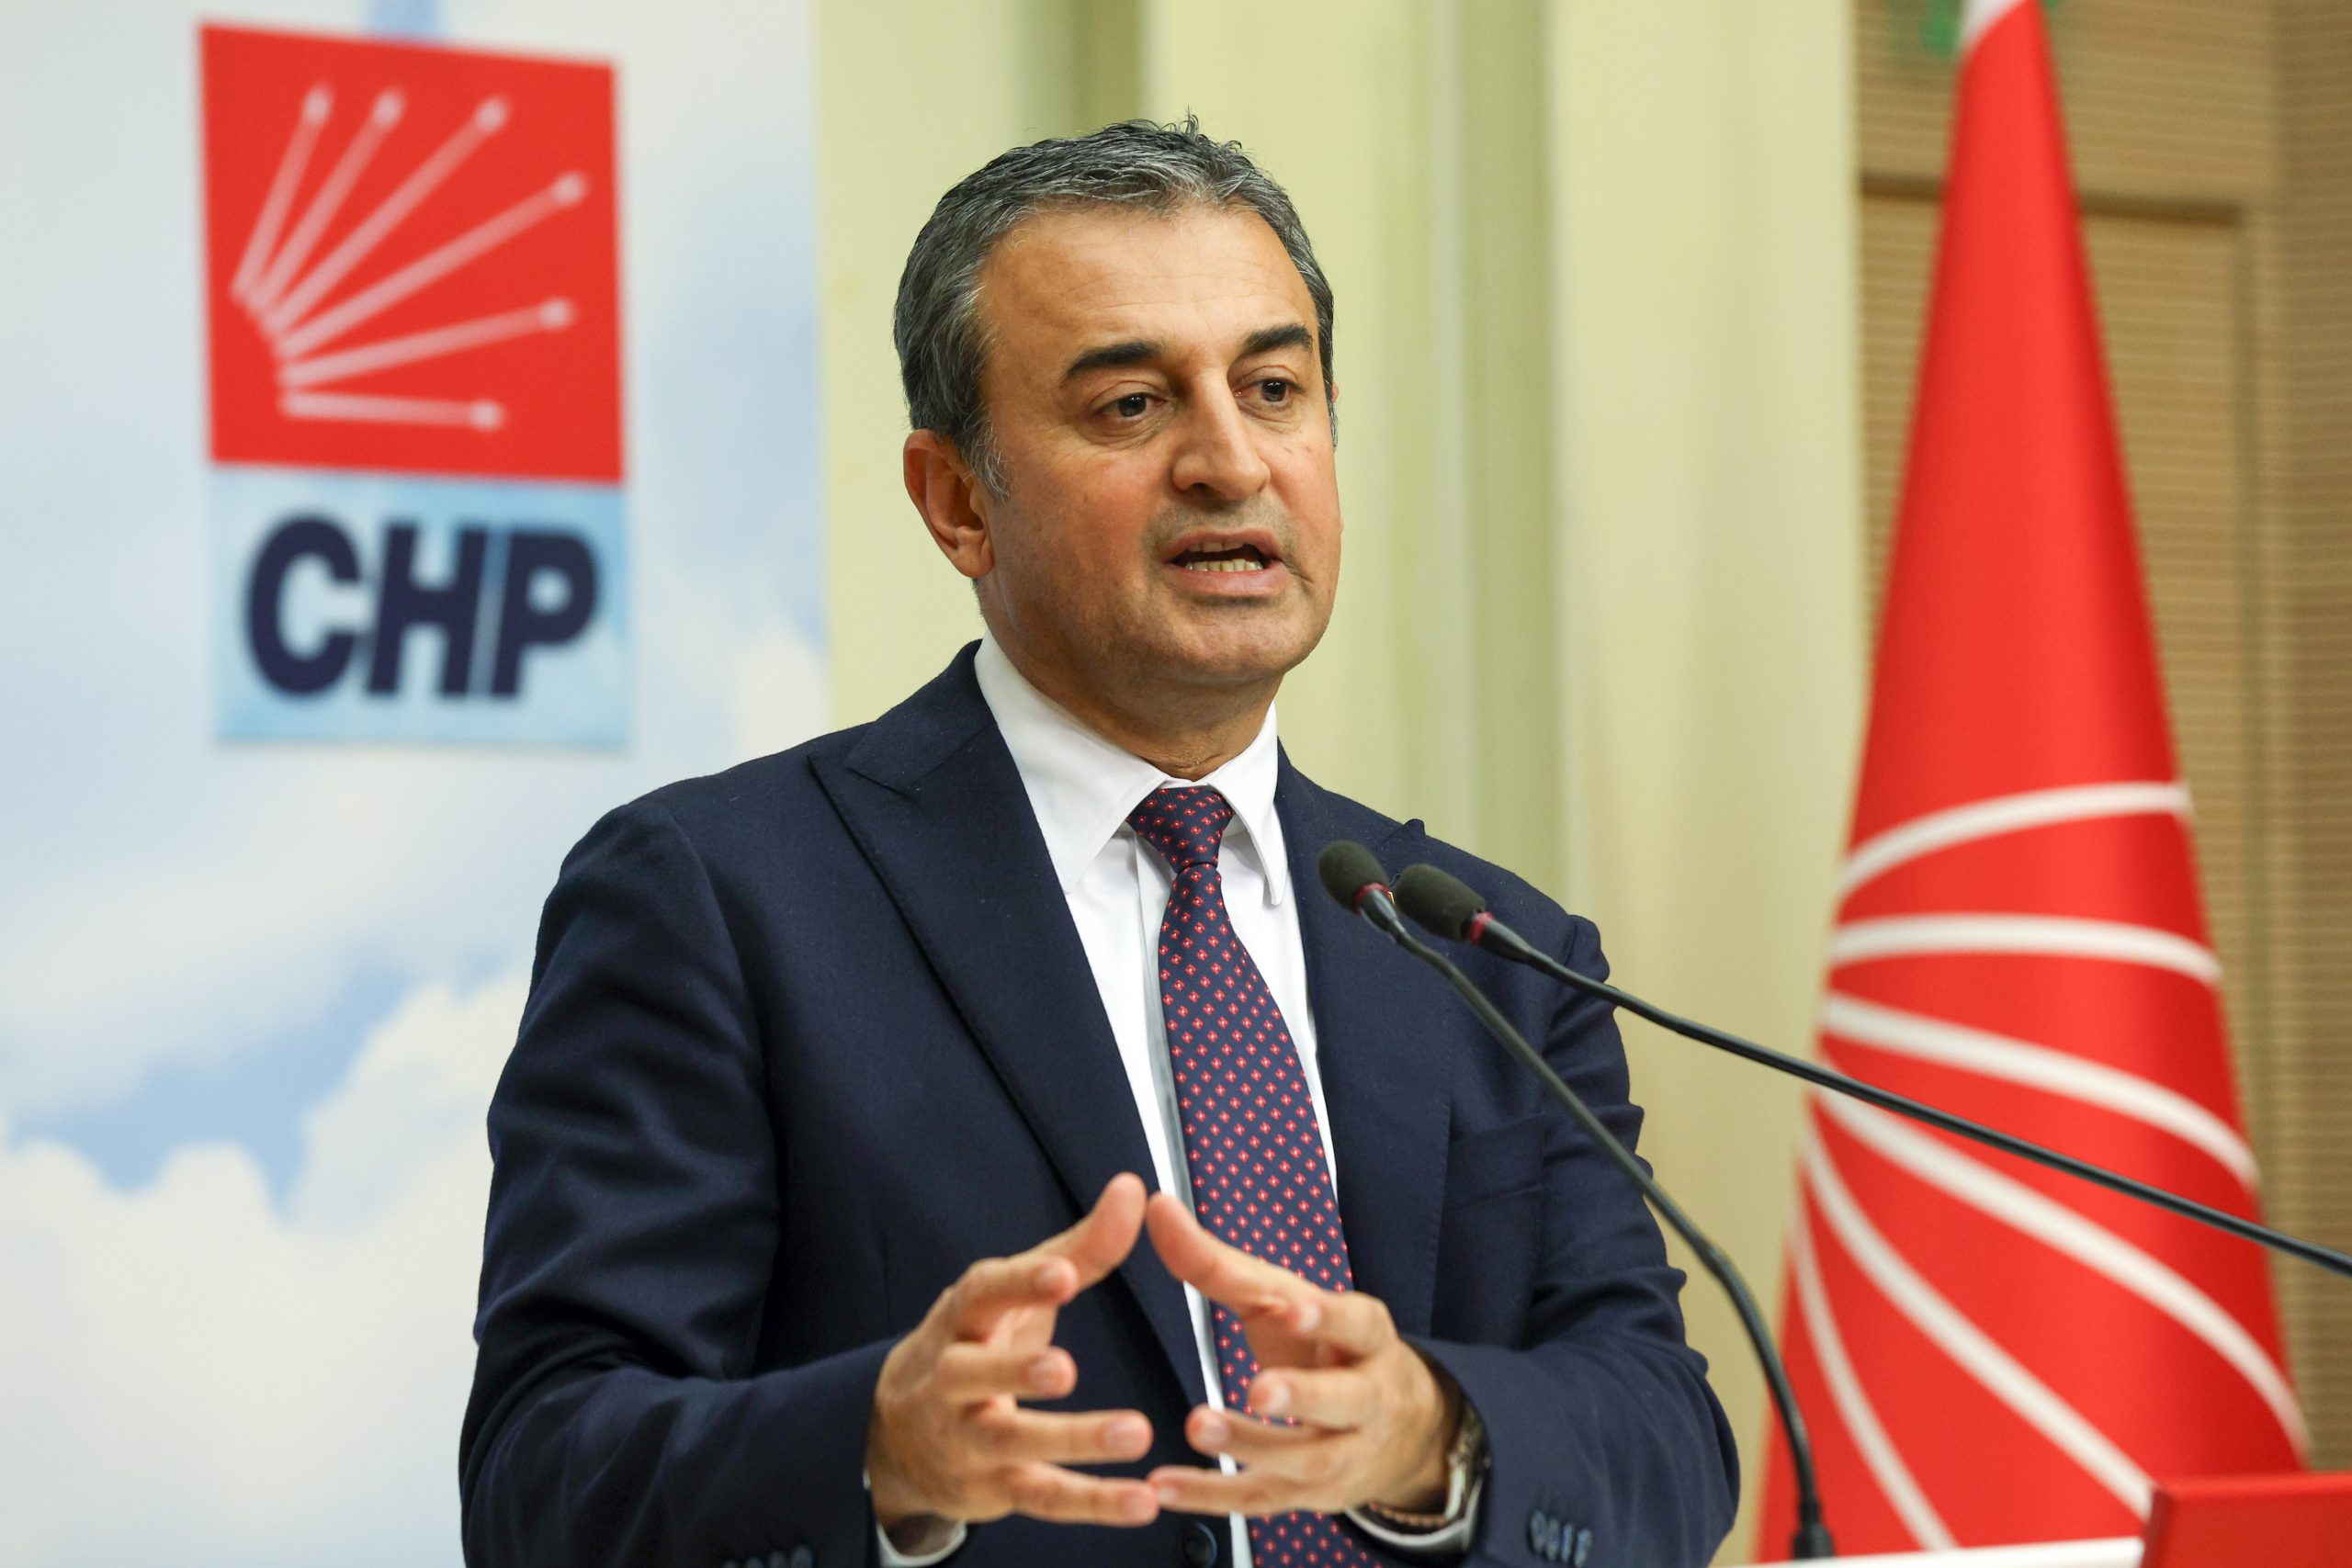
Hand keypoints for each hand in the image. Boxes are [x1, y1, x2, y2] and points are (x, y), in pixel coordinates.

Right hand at [866, 1174, 1161, 1533]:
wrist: (898, 1434)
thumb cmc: (978, 1341)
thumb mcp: (1018, 1293)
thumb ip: (1081, 1247)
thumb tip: (1135, 1188)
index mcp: (965, 1318)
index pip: (984, 1294)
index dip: (1020, 1284)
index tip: (1064, 1274)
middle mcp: (954, 1378)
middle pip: (973, 1375)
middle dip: (1015, 1372)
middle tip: (1064, 1368)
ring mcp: (970, 1437)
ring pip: (1014, 1443)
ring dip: (1074, 1441)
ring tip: (1137, 1433)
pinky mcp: (994, 1488)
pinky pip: (1044, 1498)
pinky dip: (1093, 1503)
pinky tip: (1141, 1501)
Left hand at [1141, 1192, 1461, 1518]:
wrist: (1392, 1430)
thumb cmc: (1322, 1346)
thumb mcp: (1284, 1300)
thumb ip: (1217, 1262)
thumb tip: (1156, 1205)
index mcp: (1364, 1335)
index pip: (1353, 1322)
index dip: (1325, 1317)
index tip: (1289, 1310)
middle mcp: (1367, 1397)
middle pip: (1345, 1400)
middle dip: (1304, 1395)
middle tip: (1258, 1388)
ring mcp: (1344, 1452)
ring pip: (1308, 1459)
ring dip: (1254, 1447)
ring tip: (1197, 1426)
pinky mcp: (1311, 1496)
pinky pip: (1263, 1501)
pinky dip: (1212, 1496)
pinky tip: (1164, 1486)